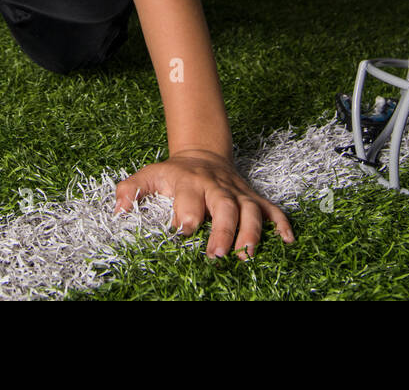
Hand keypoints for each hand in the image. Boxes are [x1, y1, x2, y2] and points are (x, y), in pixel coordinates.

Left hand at [115, 149, 294, 259]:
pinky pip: (272, 209)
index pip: (189, 198)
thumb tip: (119, 209)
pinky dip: (282, 223)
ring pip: (250, 209)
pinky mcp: (252, 198)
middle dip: (222, 229)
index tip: (183, 231)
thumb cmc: (174, 173)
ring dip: (251, 232)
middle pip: (224, 206)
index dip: (186, 214)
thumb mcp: (149, 174)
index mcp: (190, 182)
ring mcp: (238, 192)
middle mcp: (216, 187)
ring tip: (248, 255)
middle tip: (216, 254)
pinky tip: (289, 241)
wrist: (203, 153)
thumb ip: (130, 188)